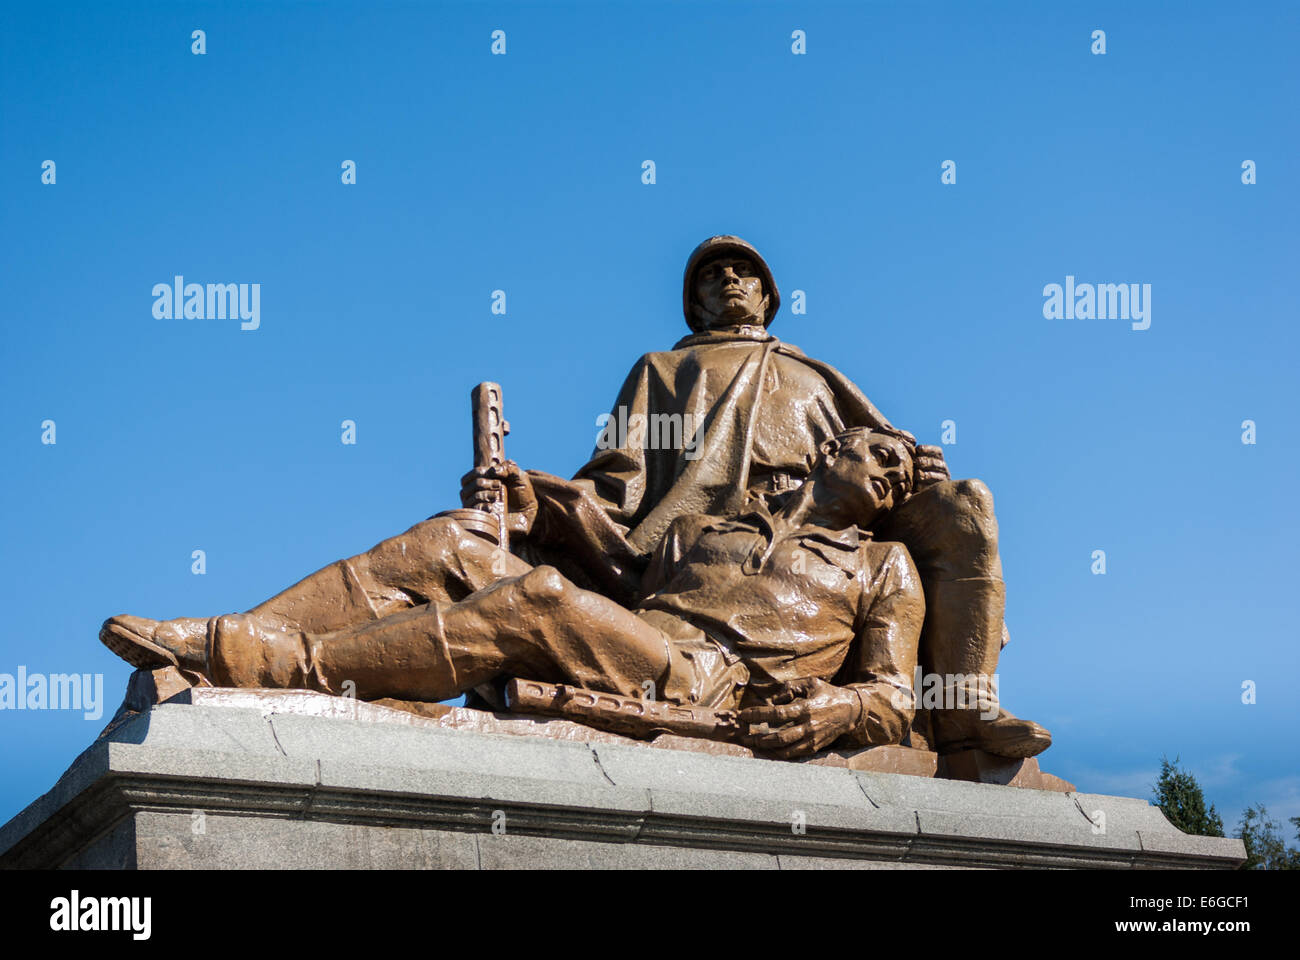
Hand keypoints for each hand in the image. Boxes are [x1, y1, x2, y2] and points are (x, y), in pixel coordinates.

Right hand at [459, 461, 537, 533]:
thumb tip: (492, 469)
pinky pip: (473, 512)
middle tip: (498, 485)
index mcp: (485, 482)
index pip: (471, 475)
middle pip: (466, 486)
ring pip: (468, 498)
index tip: (495, 474)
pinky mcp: (483, 519)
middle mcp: (478, 494)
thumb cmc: (523, 494)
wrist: (531, 513)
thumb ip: (508, 468)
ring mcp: (479, 507)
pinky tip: (492, 507)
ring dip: (482, 494)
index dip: (479, 472)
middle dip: (481, 483)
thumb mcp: (519, 476)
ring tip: (497, 496)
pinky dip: (481, 507)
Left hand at [737, 678, 860, 759]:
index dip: (758, 715)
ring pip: (785, 749)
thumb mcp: (810, 683)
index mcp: (806, 708)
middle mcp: (808, 726)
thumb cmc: (827, 694)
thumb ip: (790, 687)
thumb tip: (773, 699)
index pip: (777, 714)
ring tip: (754, 744)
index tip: (743, 715)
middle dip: (759, 737)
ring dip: (767, 748)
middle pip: (778, 736)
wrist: (850, 711)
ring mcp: (812, 739)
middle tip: (744, 736)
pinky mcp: (814, 747)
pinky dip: (780, 754)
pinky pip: (794, 754)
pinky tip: (768, 750)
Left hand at [912, 444, 949, 490]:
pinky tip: (917, 485)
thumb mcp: (912, 462)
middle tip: (917, 462)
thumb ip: (912, 454)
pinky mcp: (938, 490)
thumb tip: (910, 443)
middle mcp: (942, 469)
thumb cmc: (912, 472)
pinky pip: (935, 488)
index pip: (938, 451)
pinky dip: (926, 486)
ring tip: (918, 474)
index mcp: (938, 459)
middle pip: (939, 463)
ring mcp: (943, 480)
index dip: (929, 449)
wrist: (912, 490)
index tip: (918, 449)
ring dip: (928, 474)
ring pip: (939, 476)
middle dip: (928, 462)